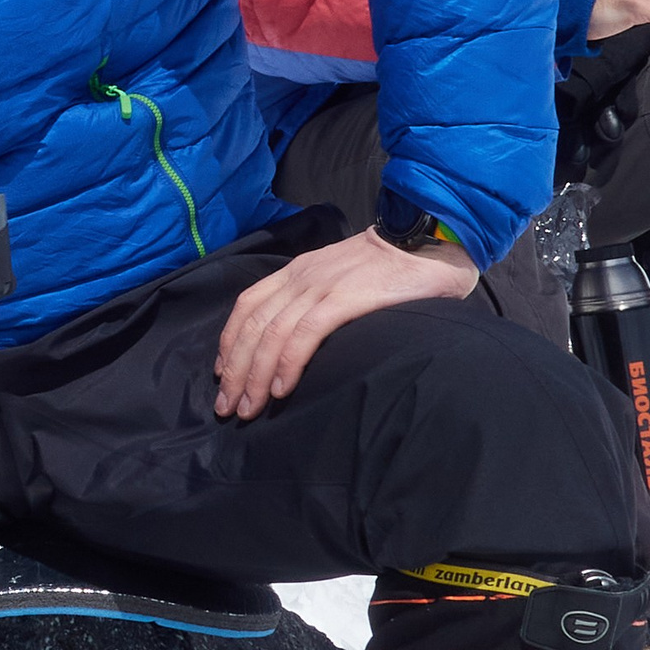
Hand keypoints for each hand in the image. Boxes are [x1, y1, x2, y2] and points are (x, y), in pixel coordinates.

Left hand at [214, 227, 477, 420]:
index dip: (229, 342)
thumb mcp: (340, 278)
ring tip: (247, 409)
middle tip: (226, 407)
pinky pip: (304, 334)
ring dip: (253, 376)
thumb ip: (318, 300)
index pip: (248, 306)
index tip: (222, 375)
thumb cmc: (389, 267)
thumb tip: (299, 341)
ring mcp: (320, 287)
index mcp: (297, 271)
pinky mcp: (344, 299)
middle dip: (234, 371)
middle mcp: (300, 277)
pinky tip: (280, 390)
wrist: (427, 240)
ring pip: (271, 335)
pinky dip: (287, 364)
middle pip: (252, 327)